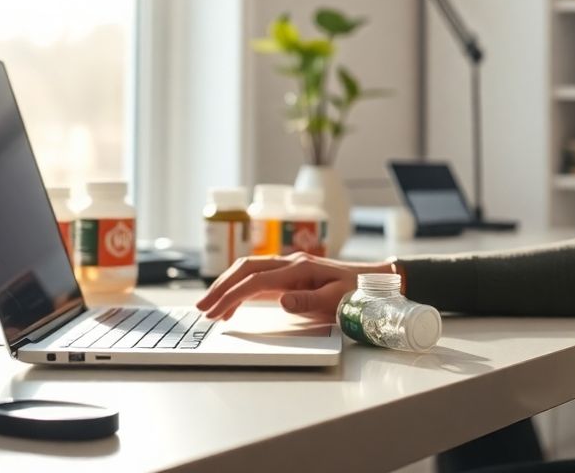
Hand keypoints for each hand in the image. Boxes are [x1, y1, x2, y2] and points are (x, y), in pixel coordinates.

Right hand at [196, 252, 393, 322]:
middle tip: (201, 308)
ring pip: (248, 271)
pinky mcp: (290, 275)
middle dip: (220, 287)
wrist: (373, 281)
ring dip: (227, 287)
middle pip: (245, 269)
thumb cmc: (357, 293)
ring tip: (210, 309)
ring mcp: (289, 268)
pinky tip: (233, 306)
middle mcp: (290, 263)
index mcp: (299, 268)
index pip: (256, 281)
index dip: (232, 296)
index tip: (215, 311)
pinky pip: (259, 279)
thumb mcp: (337, 301)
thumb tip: (280, 301)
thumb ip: (308, 301)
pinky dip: (241, 290)